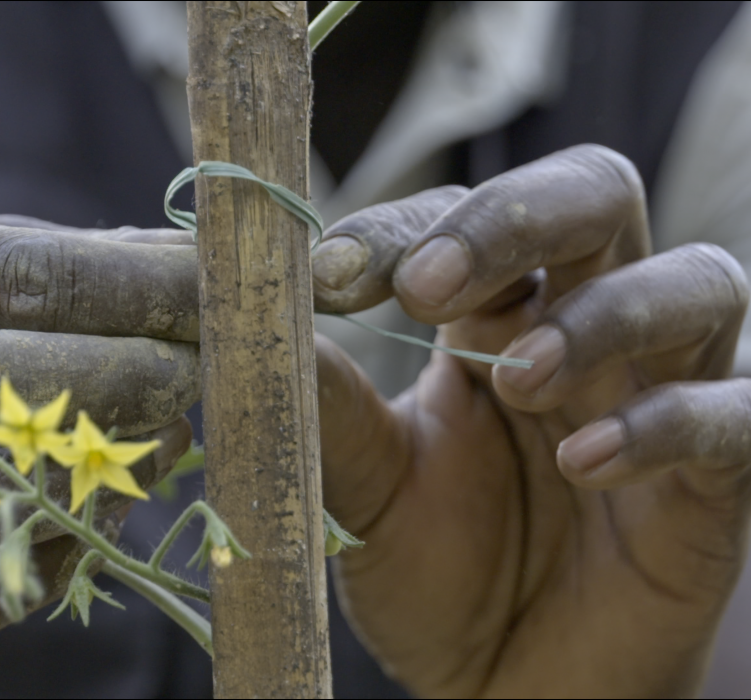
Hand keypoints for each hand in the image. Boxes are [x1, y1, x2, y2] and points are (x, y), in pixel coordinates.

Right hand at [0, 204, 198, 692]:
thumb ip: (42, 261)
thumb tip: (185, 270)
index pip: (17, 277)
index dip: (140, 292)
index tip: (223, 298)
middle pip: (3, 389)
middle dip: (133, 385)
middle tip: (204, 380)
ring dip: (100, 486)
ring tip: (155, 452)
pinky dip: (47, 563)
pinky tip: (79, 522)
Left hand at [311, 144, 750, 696]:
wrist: (503, 688)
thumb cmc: (433, 572)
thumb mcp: (362, 487)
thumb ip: (325, 405)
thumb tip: (252, 318)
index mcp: (490, 315)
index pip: (466, 219)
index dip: (405, 227)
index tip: (330, 272)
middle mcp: (584, 327)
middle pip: (595, 196)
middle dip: (513, 217)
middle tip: (426, 284)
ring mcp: (660, 391)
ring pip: (695, 281)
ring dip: (603, 315)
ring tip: (518, 381)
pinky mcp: (715, 477)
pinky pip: (735, 413)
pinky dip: (666, 423)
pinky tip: (583, 464)